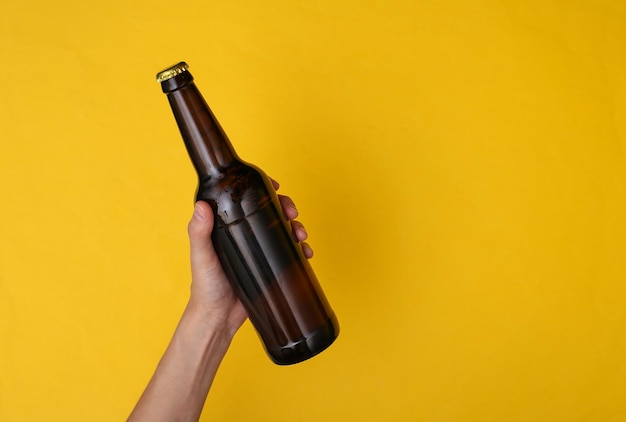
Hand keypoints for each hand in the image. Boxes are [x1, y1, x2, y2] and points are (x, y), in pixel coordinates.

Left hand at [185, 182, 311, 338]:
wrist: (219, 318)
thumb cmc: (205, 287)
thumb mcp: (202, 257)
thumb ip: (199, 233)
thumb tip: (201, 206)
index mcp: (225, 224)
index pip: (244, 198)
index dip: (262, 188)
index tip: (275, 186)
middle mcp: (242, 232)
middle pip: (268, 210)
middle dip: (285, 206)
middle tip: (292, 212)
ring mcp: (256, 248)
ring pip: (281, 228)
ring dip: (296, 226)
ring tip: (301, 234)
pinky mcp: (267, 264)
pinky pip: (287, 250)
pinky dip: (299, 248)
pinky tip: (305, 251)